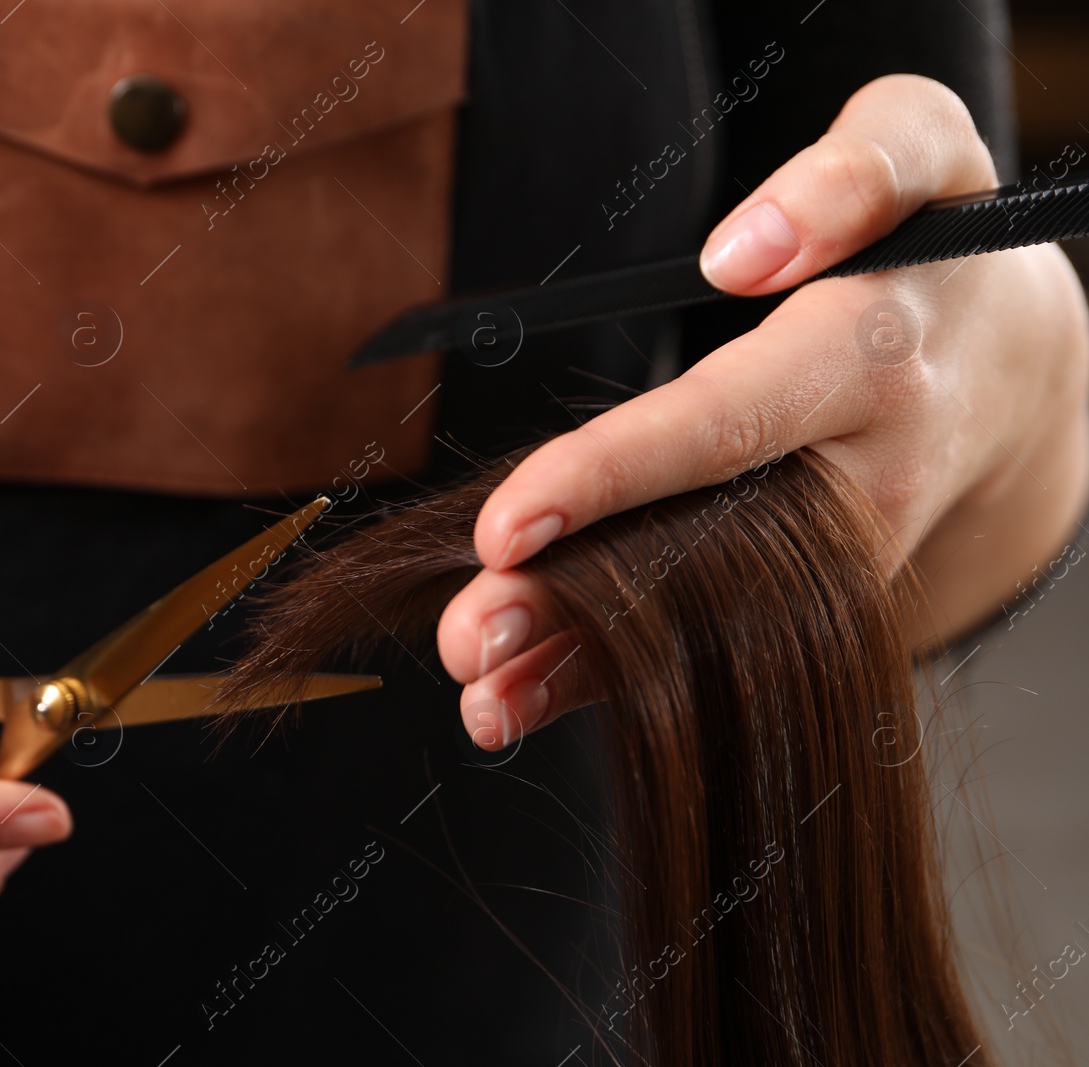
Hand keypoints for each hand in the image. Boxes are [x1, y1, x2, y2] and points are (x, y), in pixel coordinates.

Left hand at [439, 74, 1088, 748]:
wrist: (1013, 366)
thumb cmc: (933, 245)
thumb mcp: (923, 153)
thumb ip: (850, 175)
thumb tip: (742, 254)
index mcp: (866, 364)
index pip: (726, 424)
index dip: (611, 477)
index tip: (504, 527)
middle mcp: (858, 479)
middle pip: (702, 553)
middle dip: (579, 605)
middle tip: (467, 638)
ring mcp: (838, 554)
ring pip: (703, 620)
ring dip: (582, 666)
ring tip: (480, 698)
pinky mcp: (812, 588)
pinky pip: (710, 635)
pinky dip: (610, 676)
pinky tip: (521, 699)